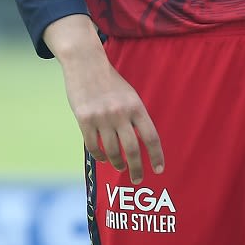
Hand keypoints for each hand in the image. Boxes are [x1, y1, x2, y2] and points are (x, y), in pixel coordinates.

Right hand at [45, 16, 164, 183]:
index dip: (156, 155)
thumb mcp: (130, 96)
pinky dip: (100, 156)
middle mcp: (121, 114)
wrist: (87, 65)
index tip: (159, 169)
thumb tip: (141, 142)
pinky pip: (93, 146)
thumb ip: (135, 117)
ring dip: (117, 163)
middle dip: (137, 168)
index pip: (151, 137)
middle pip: (132, 149)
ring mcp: (102, 118)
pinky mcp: (84, 120)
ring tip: (121, 168)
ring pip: (112, 151)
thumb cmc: (111, 83)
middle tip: (138, 178)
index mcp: (136, 107)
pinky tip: (104, 158)